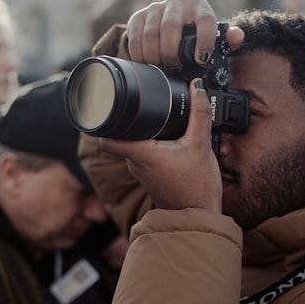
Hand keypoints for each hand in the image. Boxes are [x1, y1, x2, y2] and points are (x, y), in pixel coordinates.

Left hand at [99, 80, 221, 211]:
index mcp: (141, 154)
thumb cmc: (197, 187)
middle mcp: (136, 164)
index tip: (108, 106)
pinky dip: (155, 146)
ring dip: (146, 134)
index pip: (106, 138)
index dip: (103, 120)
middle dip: (132, 122)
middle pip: (123, 137)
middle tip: (144, 107)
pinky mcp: (152, 178)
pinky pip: (147, 156)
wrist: (201, 216)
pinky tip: (171, 142)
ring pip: (136, 146)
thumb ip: (199, 114)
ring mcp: (143, 173)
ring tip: (161, 123)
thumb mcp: (201, 145)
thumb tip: (197, 87)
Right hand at [126, 0, 244, 71]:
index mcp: (200, 6)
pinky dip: (138, 53)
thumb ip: (229, 40)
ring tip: (160, 68)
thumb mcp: (215, 39)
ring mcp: (156, 7)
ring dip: (154, 55)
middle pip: (170, 26)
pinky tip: (145, 63)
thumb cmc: (198, 37)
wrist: (172, 28)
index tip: (201, 59)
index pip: (205, 20)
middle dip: (171, 52)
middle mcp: (178, 2)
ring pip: (150, 32)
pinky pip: (135, 35)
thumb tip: (237, 36)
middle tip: (174, 68)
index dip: (204, 40)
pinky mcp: (138, 15)